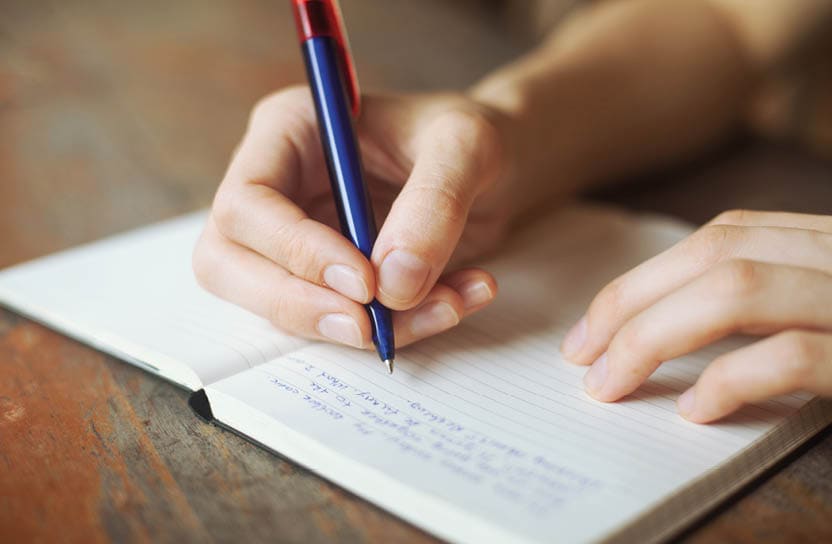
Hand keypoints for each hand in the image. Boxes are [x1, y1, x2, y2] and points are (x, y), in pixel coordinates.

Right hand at [193, 86, 511, 348]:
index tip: (364, 282)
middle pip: (230, 264)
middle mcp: (277, 187)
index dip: (294, 251)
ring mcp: (294, 239)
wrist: (497, 168)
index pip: (247, 202)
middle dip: (299, 307)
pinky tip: (455, 302)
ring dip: (362, 327)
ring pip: (281, 307)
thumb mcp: (468, 145)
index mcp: (288, 131)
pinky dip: (398, 330)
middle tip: (369, 328)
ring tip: (448, 305)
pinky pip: (337, 322)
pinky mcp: (326, 281)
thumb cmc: (470, 137)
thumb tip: (392, 284)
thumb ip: (435, 204)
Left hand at [561, 209, 831, 422]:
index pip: (723, 237)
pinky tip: (693, 410)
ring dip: (653, 337)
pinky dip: (728, 380)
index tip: (593, 326)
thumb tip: (670, 327)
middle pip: (716, 255)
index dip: (647, 278)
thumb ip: (779, 298)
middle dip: (630, 303)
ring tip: (610, 384)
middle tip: (580, 355)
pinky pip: (789, 356)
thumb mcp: (829, 306)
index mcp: (831, 241)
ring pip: (737, 290)